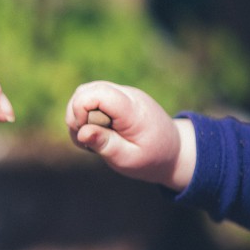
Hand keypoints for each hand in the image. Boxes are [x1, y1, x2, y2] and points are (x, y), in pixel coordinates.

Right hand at [66, 81, 195, 190]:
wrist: (174, 151)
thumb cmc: (152, 158)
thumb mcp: (129, 159)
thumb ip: (106, 145)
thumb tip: (81, 132)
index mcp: (133, 111)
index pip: (98, 94)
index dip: (80, 110)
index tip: (84, 132)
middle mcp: (127, 95)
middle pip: (86, 90)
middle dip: (74, 114)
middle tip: (83, 139)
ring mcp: (123, 94)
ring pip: (85, 91)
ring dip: (77, 114)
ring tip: (87, 138)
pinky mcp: (118, 98)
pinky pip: (91, 97)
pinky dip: (84, 113)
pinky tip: (92, 132)